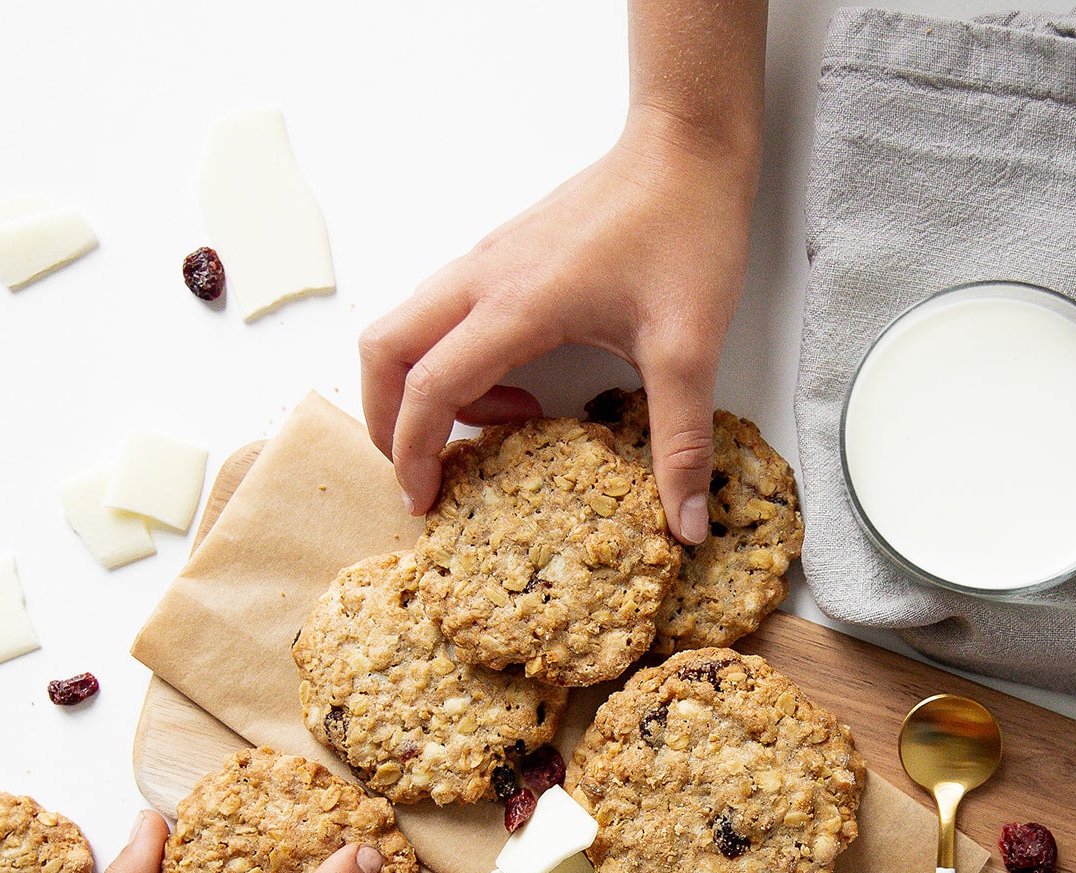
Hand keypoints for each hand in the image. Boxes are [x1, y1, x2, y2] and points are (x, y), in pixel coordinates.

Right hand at [360, 108, 760, 542]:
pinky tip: (519, 386)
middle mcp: (483, 278)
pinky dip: (451, 362)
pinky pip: (442, 316)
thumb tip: (687, 526)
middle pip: (384, 350)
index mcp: (516, 303)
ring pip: (406, 329)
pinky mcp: (501, 255)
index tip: (424, 501)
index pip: (430, 388)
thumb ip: (681, 442)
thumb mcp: (691, 348)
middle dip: (385, 421)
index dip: (414, 453)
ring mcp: (486, 261)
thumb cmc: (686, 227)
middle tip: (421, 473)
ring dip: (421, 389)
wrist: (687, 143)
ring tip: (496, 432)